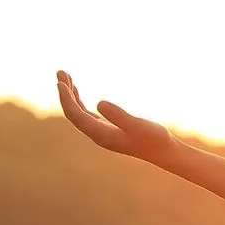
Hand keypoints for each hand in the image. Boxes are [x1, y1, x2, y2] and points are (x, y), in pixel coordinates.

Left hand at [55, 70, 179, 161]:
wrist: (165, 152)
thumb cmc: (154, 138)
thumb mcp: (138, 125)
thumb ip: (119, 115)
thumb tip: (98, 102)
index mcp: (101, 134)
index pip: (76, 115)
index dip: (66, 99)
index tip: (60, 82)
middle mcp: (97, 134)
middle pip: (73, 113)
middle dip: (65, 93)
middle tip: (60, 72)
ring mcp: (102, 132)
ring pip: (78, 112)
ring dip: (71, 95)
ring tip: (65, 77)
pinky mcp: (108, 129)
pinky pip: (86, 114)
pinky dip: (79, 101)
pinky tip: (76, 91)